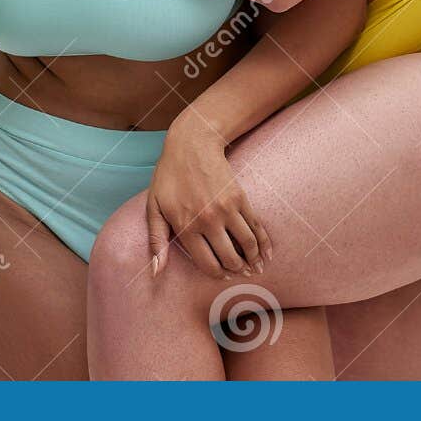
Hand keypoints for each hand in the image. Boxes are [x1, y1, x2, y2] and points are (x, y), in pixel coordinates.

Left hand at [147, 123, 270, 279]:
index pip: (207, 263)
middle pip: (230, 258)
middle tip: (238, 272)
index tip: (222, 275)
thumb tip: (157, 272)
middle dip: (236, 269)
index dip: (217, 274)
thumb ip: (156, 240)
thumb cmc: (169, 176)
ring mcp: (226, 209)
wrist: (191, 144)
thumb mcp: (154, 207)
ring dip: (253, 260)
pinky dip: (264, 243)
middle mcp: (208, 220)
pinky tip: (266, 254)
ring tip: (254, 267)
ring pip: (247, 245)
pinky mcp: (240, 198)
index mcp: (186, 226)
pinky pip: (256, 226)